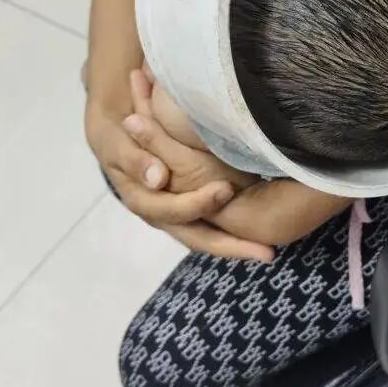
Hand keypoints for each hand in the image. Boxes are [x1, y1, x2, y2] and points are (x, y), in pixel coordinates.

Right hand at [85, 76, 272, 261]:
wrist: (118, 135)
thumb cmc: (120, 136)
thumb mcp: (119, 143)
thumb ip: (136, 159)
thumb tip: (159, 179)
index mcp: (144, 201)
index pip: (176, 211)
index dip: (199, 204)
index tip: (226, 191)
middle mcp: (162, 216)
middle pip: (199, 239)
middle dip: (232, 246)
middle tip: (266, 251)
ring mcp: (177, 216)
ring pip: (209, 238)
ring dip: (237, 246)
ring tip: (268, 251)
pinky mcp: (190, 209)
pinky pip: (214, 227)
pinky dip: (234, 233)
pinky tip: (261, 236)